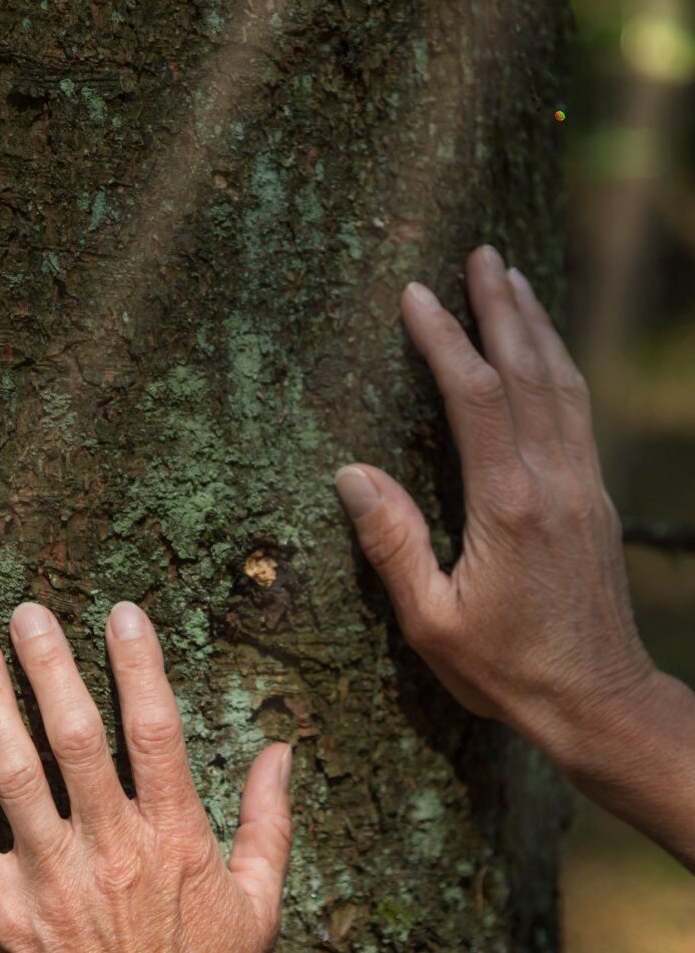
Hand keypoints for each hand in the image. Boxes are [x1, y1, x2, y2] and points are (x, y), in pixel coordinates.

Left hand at [0, 601, 291, 952]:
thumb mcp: (261, 907)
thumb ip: (270, 823)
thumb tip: (281, 750)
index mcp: (174, 838)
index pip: (154, 729)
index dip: (138, 664)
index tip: (120, 614)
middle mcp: (109, 847)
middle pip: (73, 737)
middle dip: (49, 666)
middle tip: (27, 613)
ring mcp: (50, 881)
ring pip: (11, 775)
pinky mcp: (3, 918)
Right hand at [335, 245, 694, 866]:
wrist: (599, 699)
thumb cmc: (507, 670)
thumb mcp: (432, 622)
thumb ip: (394, 544)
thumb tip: (352, 472)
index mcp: (509, 506)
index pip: (477, 398)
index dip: (445, 340)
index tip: (416, 295)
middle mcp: (554, 482)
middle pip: (529, 372)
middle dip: (499, 308)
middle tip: (479, 253)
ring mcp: (584, 487)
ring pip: (563, 384)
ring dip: (537, 326)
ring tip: (513, 278)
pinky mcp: (597, 499)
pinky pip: (580, 413)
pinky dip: (562, 367)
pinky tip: (549, 351)